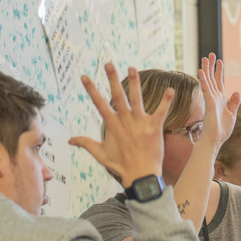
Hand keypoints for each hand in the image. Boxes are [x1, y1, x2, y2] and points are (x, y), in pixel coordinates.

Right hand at [71, 64, 170, 183]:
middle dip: (112, 79)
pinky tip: (170, 89)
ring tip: (132, 68)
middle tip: (108, 63)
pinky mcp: (154, 128)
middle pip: (117, 96)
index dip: (91, 90)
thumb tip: (69, 140)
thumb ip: (86, 143)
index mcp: (112, 125)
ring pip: (137, 99)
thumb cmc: (121, 166)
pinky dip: (166, 101)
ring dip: (134, 83)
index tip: (84, 76)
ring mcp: (140, 124)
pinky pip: (161, 112)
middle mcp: (125, 122)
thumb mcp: (100, 154)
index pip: (99, 104)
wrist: (140, 177)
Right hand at [196, 52, 240, 148]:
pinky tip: (201, 71)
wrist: (215, 141)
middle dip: (211, 66)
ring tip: (205, 58)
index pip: (219, 82)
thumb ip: (234, 103)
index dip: (219, 71)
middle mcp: (214, 98)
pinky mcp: (209, 104)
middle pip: (212, 78)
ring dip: (206, 69)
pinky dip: (204, 80)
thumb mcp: (232, 114)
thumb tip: (237, 92)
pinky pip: (206, 89)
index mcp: (220, 100)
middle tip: (210, 54)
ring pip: (208, 81)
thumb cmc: (221, 130)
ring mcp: (211, 100)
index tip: (220, 61)